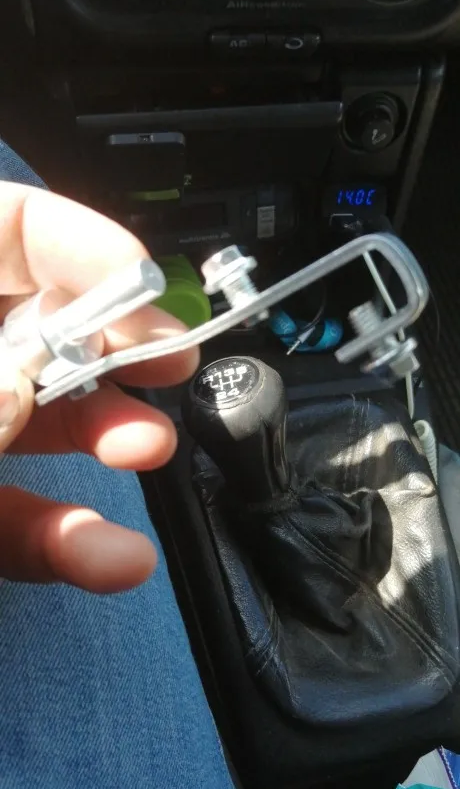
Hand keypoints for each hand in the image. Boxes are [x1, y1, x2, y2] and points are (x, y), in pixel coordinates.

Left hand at [0, 183, 198, 591]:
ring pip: (33, 424)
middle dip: (111, 340)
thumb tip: (26, 391)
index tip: (145, 280)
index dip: (77, 243)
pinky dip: (66, 542)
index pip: (4, 228)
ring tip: (151, 447)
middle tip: (171, 359)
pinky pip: (15, 520)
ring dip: (102, 436)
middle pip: (37, 323)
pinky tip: (117, 559)